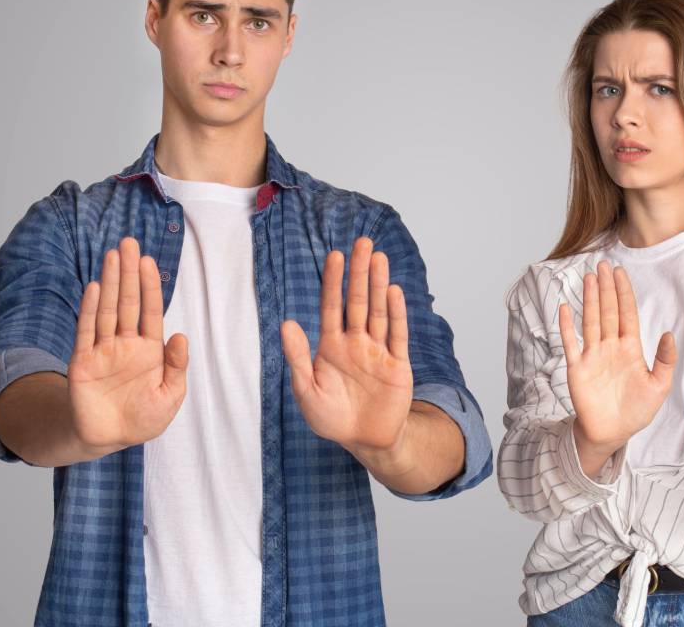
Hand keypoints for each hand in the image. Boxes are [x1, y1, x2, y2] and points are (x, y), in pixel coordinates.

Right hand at [67, 237, 189, 452]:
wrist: (107, 440)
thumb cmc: (142, 419)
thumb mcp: (170, 396)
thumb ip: (176, 367)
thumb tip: (180, 335)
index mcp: (149, 350)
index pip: (150, 310)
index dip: (149, 286)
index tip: (148, 260)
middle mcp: (125, 343)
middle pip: (128, 302)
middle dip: (128, 273)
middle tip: (129, 243)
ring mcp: (103, 350)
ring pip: (107, 310)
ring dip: (109, 282)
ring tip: (113, 255)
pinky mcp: (82, 361)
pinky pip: (86, 331)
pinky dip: (89, 309)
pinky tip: (94, 287)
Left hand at [281, 237, 413, 455]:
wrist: (365, 441)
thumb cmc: (332, 419)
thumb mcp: (307, 391)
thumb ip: (298, 358)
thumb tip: (286, 323)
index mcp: (331, 347)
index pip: (331, 307)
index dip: (333, 281)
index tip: (336, 256)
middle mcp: (356, 343)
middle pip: (357, 301)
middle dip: (359, 273)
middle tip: (363, 242)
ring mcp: (378, 351)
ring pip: (378, 311)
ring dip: (378, 285)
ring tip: (379, 257)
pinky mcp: (397, 365)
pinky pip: (397, 335)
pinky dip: (397, 314)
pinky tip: (393, 292)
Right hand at [560, 261, 676, 468]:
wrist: (611, 433)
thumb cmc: (636, 411)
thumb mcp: (659, 387)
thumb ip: (665, 361)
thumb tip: (670, 334)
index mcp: (631, 349)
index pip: (627, 314)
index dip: (624, 293)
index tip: (620, 273)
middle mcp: (610, 347)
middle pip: (608, 312)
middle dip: (606, 288)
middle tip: (602, 265)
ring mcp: (592, 355)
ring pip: (591, 321)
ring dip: (590, 300)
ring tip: (589, 278)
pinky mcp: (577, 368)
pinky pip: (571, 343)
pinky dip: (567, 326)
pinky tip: (566, 308)